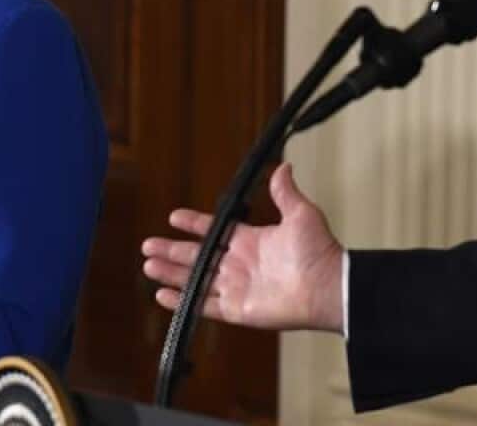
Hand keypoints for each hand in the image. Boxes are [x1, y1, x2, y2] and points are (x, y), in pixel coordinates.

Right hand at [142, 163, 345, 332]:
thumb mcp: (301, 214)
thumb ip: (285, 192)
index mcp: (250, 240)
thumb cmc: (319, 252)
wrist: (328, 287)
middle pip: (196, 256)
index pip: (214, 230)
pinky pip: (203, 306)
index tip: (175, 217)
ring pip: (194, 280)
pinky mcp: (237, 309)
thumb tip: (283, 166)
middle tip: (148, 245)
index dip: (194, 224)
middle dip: (171, 249)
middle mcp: (239, 264)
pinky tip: (163, 296)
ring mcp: (236, 287)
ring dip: (171, 273)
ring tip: (149, 265)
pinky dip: (182, 302)